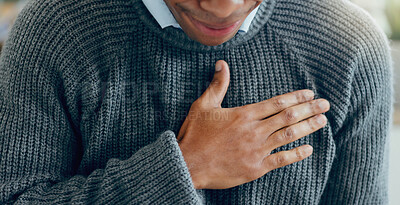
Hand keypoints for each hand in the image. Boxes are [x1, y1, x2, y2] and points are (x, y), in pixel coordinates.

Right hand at [177, 60, 329, 189]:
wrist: (189, 165)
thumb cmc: (195, 135)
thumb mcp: (203, 106)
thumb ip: (217, 86)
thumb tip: (222, 64)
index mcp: (243, 115)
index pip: (276, 103)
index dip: (295, 97)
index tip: (309, 93)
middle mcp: (254, 131)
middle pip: (287, 117)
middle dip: (309, 109)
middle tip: (325, 104)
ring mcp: (256, 150)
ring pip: (288, 136)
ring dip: (308, 127)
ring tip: (322, 121)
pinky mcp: (256, 168)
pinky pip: (281, 160)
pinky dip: (296, 154)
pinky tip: (309, 149)